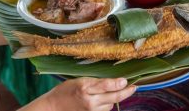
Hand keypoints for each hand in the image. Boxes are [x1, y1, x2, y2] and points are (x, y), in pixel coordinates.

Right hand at [19, 77, 135, 110]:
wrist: (54, 107)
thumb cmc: (66, 90)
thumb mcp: (81, 80)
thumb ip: (97, 81)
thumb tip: (115, 81)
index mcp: (85, 87)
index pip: (106, 85)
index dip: (118, 84)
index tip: (127, 81)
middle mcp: (89, 101)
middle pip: (113, 97)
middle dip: (126, 92)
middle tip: (134, 87)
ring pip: (111, 105)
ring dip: (114, 99)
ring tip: (112, 92)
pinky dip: (107, 106)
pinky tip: (103, 101)